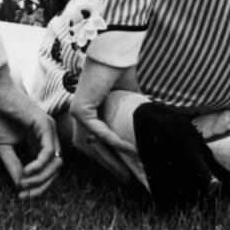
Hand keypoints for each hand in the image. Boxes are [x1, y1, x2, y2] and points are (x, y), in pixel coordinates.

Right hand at [0, 63, 61, 197]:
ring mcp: (48, 130)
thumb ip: (14, 166)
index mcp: (39, 141)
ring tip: (23, 182)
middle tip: (24, 194)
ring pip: (54, 164)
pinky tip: (26, 171)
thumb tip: (21, 186)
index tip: (21, 196)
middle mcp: (48, 135)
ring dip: (39, 178)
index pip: (47, 169)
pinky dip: (39, 166)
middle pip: (54, 170)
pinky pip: (48, 153)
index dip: (36, 186)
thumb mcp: (4, 148)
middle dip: (40, 185)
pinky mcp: (44, 125)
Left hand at [68, 60, 143, 182]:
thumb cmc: (123, 71)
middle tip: (127, 179)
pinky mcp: (80, 110)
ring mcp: (77, 112)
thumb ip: (134, 119)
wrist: (115, 51)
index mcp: (89, 111)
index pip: (98, 141)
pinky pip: (98, 132)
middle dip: (111, 165)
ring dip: (111, 159)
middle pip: (94, 148)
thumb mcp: (130, 102)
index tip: (128, 172)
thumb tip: (152, 136)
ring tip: (128, 173)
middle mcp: (80, 113)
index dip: (112, 158)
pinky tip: (129, 148)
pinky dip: (114, 141)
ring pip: (94, 144)